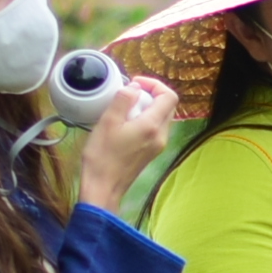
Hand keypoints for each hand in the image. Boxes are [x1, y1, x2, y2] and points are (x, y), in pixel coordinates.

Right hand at [76, 74, 177, 210]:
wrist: (103, 188)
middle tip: (129, 95)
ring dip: (147, 107)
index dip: (154, 84)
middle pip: (168, 105)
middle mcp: (161, 136)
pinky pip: (154, 129)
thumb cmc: (102, 157)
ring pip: (161, 117)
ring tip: (124, 109)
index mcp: (152, 126)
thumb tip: (135, 88)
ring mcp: (158, 146)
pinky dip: (144, 120)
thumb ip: (123, 100)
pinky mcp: (151, 152)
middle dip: (151, 95)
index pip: (169, 96)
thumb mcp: (108, 121)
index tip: (135, 84)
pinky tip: (125, 124)